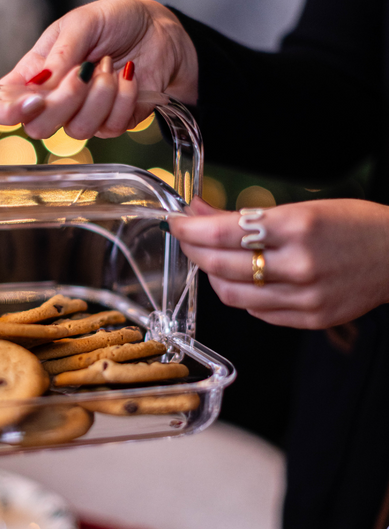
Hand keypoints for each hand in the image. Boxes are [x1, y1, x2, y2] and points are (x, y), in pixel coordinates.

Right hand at [0, 0, 197, 138]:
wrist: (157, 31)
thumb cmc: (114, 22)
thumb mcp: (81, 24)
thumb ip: (59, 55)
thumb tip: (39, 84)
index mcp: (35, 74)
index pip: (2, 108)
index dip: (8, 112)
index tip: (33, 99)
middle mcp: (55, 101)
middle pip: (38, 128)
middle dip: (63, 101)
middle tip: (83, 70)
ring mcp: (83, 116)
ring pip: (77, 131)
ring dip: (99, 95)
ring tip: (109, 66)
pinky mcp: (111, 124)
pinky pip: (110, 127)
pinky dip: (123, 98)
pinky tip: (128, 77)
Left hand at [169, 197, 388, 328]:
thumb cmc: (352, 225)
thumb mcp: (300, 209)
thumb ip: (244, 216)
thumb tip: (199, 212)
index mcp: (298, 227)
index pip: (224, 232)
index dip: (191, 228)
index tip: (176, 222)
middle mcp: (300, 265)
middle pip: (220, 265)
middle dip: (194, 249)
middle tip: (187, 237)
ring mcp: (305, 297)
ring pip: (231, 294)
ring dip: (212, 274)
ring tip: (212, 259)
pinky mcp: (309, 319)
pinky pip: (255, 311)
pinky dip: (240, 293)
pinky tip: (243, 278)